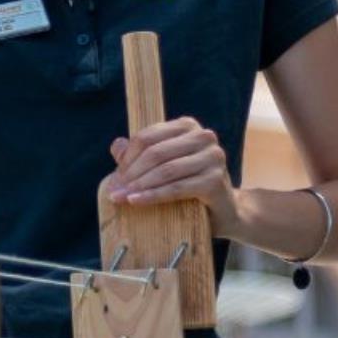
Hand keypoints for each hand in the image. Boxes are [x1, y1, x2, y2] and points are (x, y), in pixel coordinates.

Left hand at [103, 117, 239, 234]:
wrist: (224, 212)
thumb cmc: (188, 186)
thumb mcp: (161, 167)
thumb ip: (139, 155)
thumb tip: (116, 145)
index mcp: (187, 126)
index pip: (147, 138)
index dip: (127, 158)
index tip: (114, 178)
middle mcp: (203, 136)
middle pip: (155, 153)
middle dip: (130, 174)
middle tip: (114, 191)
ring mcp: (213, 156)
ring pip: (165, 170)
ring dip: (139, 186)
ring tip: (120, 198)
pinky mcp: (216, 179)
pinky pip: (176, 188)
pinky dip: (153, 195)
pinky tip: (136, 201)